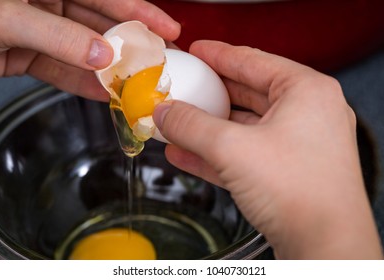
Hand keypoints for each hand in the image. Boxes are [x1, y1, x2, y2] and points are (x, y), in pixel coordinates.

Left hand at [0, 0, 179, 100]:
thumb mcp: (7, 17)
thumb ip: (58, 37)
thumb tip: (101, 55)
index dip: (138, 10)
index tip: (166, 27)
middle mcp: (43, 1)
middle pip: (98, 24)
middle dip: (129, 44)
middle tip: (157, 60)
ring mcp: (36, 30)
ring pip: (82, 51)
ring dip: (108, 70)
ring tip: (136, 84)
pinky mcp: (24, 56)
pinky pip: (60, 70)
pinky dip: (82, 83)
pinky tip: (104, 92)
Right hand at [153, 40, 382, 258]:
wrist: (324, 248)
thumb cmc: (298, 191)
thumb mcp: (233, 149)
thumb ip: (192, 125)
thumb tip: (164, 112)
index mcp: (305, 91)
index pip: (252, 61)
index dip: (218, 55)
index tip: (194, 52)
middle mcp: (306, 114)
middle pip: (246, 94)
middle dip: (209, 95)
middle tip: (182, 88)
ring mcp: (297, 145)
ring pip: (242, 128)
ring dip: (206, 128)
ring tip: (175, 123)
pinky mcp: (285, 172)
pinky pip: (243, 154)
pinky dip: (214, 154)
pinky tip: (184, 154)